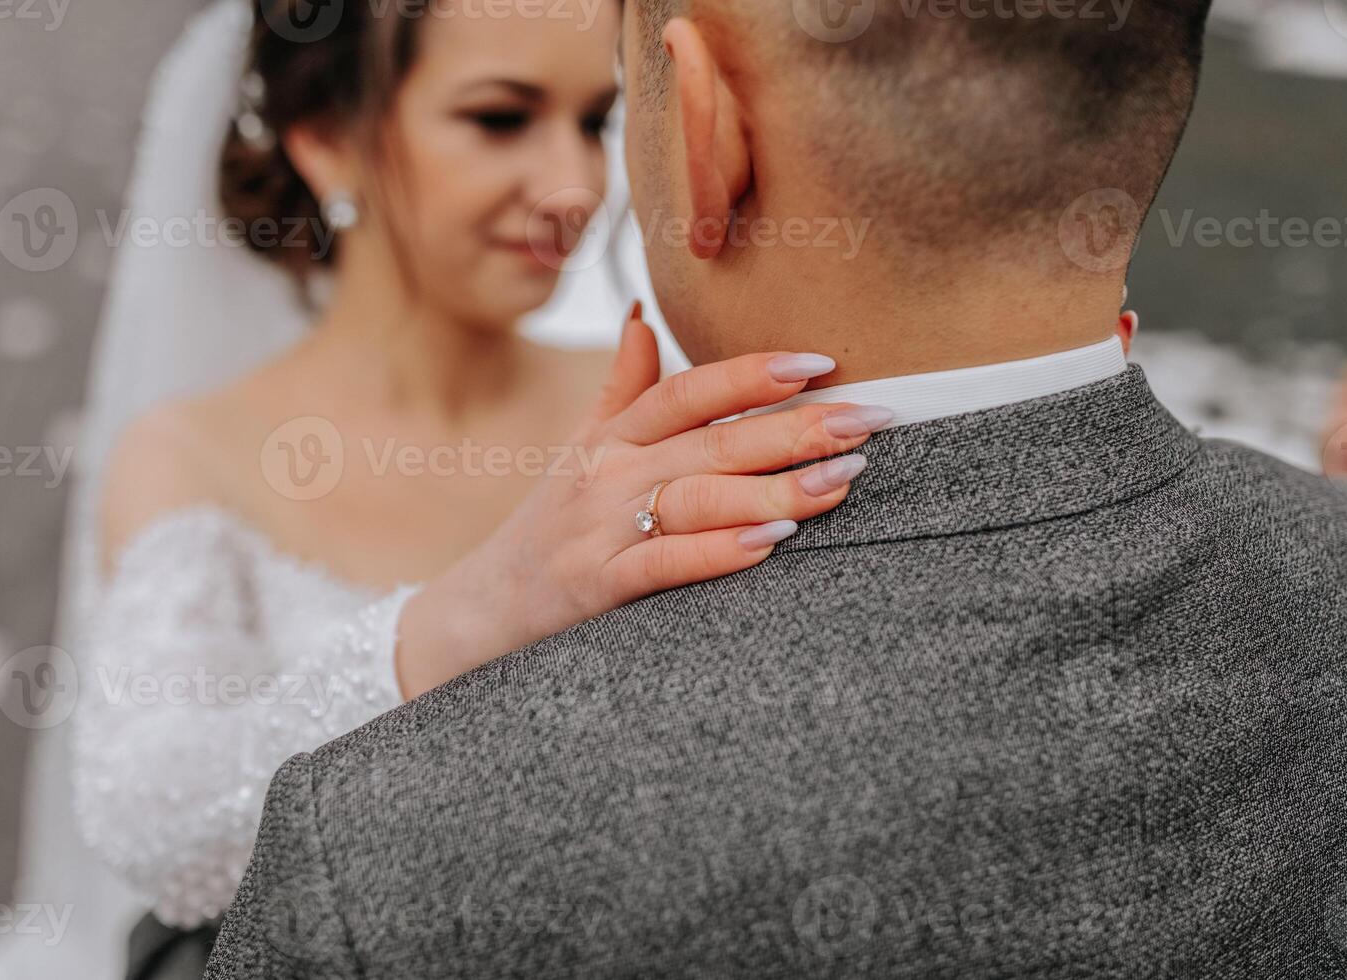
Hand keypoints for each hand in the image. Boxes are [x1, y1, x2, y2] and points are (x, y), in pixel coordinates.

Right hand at [396, 303, 893, 697]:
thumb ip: (620, 388)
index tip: (820, 363)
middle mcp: (608, 473)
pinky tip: (772, 542)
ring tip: (840, 481)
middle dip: (795, 428)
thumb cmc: (545, 527)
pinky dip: (718, 551)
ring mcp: (601, 529)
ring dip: (773, 488)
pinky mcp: (596, 586)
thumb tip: (641, 315)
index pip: (689, 391)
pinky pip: (665, 563)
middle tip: (868, 420)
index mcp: (612, 437)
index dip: (752, 372)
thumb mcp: (578, 449)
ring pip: (698, 497)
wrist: (477, 611)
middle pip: (711, 440)